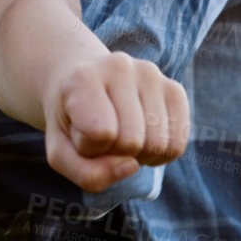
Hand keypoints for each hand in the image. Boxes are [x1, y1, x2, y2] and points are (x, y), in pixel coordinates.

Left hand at [42, 52, 189, 193]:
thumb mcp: (62, 153)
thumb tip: (132, 166)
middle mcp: (120, 67)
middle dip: (115, 152)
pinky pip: (178, 144)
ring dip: (139, 154)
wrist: (81, 83)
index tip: (79, 130)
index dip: (89, 147)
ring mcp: (151, 75)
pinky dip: (161, 154)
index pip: (101, 133)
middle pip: (133, 141)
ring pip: (159, 145)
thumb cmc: (71, 122)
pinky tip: (143, 137)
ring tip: (121, 134)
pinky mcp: (174, 88)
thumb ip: (88, 173)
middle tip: (102, 134)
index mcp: (83, 78)